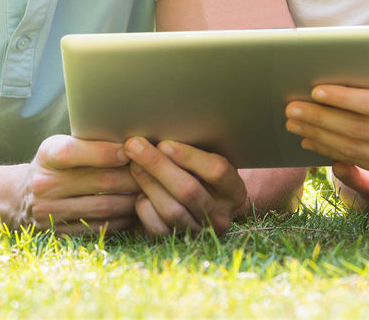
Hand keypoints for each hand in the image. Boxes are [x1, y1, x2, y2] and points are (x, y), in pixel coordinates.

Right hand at [14, 134, 139, 233]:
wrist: (19, 199)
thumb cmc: (53, 166)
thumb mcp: (59, 146)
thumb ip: (87, 143)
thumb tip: (131, 141)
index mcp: (46, 157)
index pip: (74, 152)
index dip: (104, 152)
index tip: (129, 150)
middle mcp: (44, 186)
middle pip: (99, 181)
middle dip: (132, 177)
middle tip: (154, 173)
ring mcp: (50, 213)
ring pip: (104, 207)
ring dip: (132, 200)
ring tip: (150, 192)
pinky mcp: (59, 234)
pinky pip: (99, 228)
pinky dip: (121, 220)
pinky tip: (134, 211)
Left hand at [124, 137, 248, 235]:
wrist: (200, 205)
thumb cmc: (199, 173)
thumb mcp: (205, 160)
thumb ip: (192, 150)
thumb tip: (161, 127)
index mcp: (235, 191)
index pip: (216, 171)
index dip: (189, 156)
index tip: (164, 142)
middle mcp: (221, 216)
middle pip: (189, 190)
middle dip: (158, 165)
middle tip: (134, 145)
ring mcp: (200, 232)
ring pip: (172, 210)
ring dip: (148, 183)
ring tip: (133, 164)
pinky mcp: (178, 242)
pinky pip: (158, 228)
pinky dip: (145, 208)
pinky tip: (137, 192)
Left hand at [285, 54, 368, 176]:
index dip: (344, 98)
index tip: (316, 89)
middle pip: (358, 130)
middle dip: (321, 118)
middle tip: (292, 107)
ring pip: (354, 149)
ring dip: (319, 137)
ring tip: (294, 123)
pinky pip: (356, 162)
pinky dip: (330, 152)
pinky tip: (309, 140)